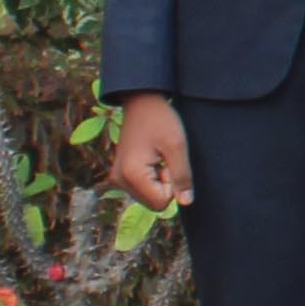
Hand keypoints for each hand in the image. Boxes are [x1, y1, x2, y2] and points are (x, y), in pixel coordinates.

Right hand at [107, 92, 192, 211]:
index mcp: (131, 175)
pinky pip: (143, 188)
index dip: (173, 184)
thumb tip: (186, 202)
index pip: (161, 203)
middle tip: (164, 158)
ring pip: (149, 197)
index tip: (169, 161)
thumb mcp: (177, 146)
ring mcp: (118, 178)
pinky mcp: (121, 174)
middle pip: (154, 203)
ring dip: (160, 181)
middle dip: (165, 185)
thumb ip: (182, 176)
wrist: (141, 102)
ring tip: (158, 156)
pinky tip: (152, 158)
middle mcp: (119, 180)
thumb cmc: (160, 120)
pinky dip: (152, 178)